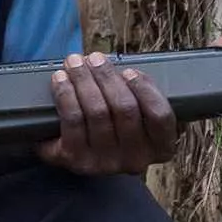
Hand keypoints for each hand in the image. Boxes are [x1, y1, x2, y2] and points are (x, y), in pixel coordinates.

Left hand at [37, 51, 183, 175]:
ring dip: (83, 80)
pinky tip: (61, 80)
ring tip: (74, 63)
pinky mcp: (77, 161)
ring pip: (97, 112)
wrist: (80, 154)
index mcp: (159, 147)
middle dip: (107, 77)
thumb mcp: (137, 113)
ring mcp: (106, 163)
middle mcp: (136, 160)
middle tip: (94, 58)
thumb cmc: (113, 124)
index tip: (130, 71)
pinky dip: (65, 95)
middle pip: (125, 109)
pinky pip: (73, 121)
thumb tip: (119, 67)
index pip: (160, 116)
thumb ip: (138, 94)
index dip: (145, 90)